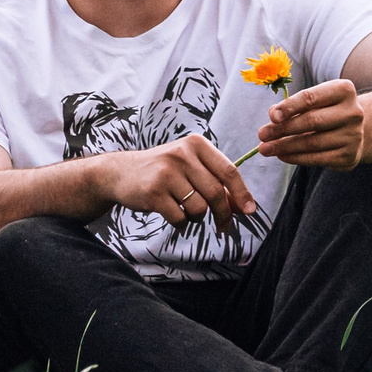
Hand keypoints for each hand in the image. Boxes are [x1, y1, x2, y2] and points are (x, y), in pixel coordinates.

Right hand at [97, 133, 254, 231]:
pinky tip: (173, 216)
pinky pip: (180, 218)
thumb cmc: (162, 172)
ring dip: (196, 217)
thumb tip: (244, 207)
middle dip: (223, 214)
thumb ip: (215, 182)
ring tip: (185, 211)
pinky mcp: (153, 192)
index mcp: (195, 144)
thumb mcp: (189, 167)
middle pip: (216, 193)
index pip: (228, 171)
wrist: (120, 173)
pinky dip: (181, 224)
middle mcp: (181, 154)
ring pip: (199, 208)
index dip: (242, 193)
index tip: (250, 211)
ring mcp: (166, 172)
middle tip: (223, 227)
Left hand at [256, 78, 365, 168]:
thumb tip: (273, 116)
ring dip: (284, 146)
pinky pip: (317, 159)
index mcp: (343, 90)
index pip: (311, 98)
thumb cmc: (325, 111)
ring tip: (265, 148)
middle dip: (282, 129)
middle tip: (262, 134)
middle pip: (311, 121)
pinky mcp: (349, 156)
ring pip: (311, 143)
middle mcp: (353, 112)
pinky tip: (281, 155)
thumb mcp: (312, 102)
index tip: (272, 117)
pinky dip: (295, 158)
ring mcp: (353, 136)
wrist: (353, 131)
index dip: (289, 107)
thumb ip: (291, 105)